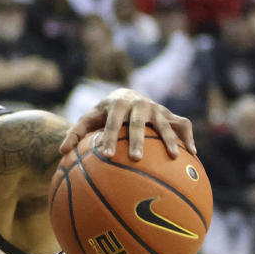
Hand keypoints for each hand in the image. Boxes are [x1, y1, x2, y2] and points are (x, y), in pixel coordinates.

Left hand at [59, 88, 195, 159]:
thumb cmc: (103, 115)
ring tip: (173, 157)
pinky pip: (182, 125)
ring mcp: (156, 109)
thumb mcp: (88, 120)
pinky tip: (192, 156)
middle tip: (135, 158)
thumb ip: (75, 134)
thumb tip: (61, 152)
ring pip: (164, 124)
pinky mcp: (169, 114)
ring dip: (168, 140)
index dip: (110, 138)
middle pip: (138, 123)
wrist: (125, 95)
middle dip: (137, 140)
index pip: (112, 123)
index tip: (106, 156)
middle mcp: (138, 104)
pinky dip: (188, 138)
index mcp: (117, 104)